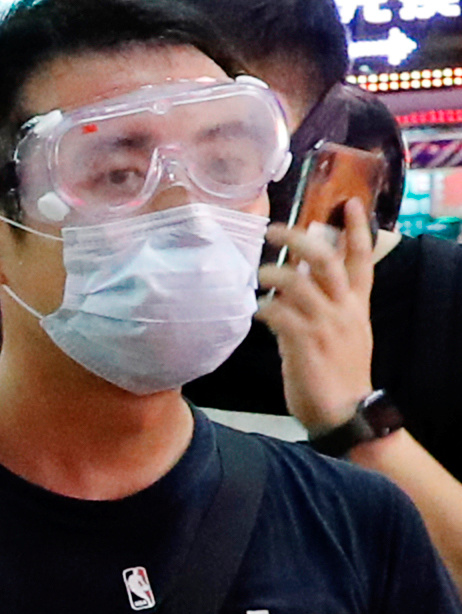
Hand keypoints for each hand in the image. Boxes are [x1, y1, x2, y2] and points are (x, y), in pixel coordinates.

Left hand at [265, 195, 384, 435]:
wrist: (345, 411)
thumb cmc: (338, 373)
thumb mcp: (341, 332)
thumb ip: (323, 306)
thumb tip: (294, 285)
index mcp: (356, 305)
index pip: (362, 259)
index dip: (357, 229)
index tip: (351, 202)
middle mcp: (343, 309)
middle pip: (325, 260)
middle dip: (299, 239)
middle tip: (273, 229)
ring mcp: (325, 325)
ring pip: (298, 282)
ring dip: (272, 273)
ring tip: (255, 273)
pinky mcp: (304, 343)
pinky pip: (279, 314)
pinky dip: (262, 308)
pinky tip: (252, 311)